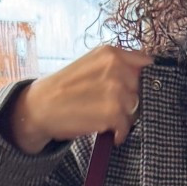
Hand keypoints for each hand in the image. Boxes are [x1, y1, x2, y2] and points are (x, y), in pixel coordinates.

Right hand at [5, 45, 150, 152]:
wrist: (40, 107)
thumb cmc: (64, 88)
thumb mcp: (90, 65)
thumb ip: (116, 65)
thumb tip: (146, 68)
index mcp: (110, 53)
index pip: (144, 63)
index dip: (142, 78)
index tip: (134, 87)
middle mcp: (115, 67)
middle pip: (141, 88)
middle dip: (130, 99)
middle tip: (112, 106)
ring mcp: (115, 90)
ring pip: (135, 108)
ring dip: (124, 117)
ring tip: (106, 118)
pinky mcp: (112, 112)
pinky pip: (126, 125)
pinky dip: (119, 132)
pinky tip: (109, 132)